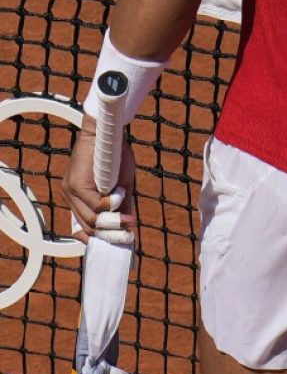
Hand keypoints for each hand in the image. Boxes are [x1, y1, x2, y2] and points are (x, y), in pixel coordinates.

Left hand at [61, 115, 136, 242]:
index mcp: (78, 197)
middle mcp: (70, 196)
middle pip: (87, 227)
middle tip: (129, 236)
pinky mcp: (76, 184)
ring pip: (90, 219)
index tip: (114, 242)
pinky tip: (121, 193)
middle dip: (110, 235)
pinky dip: (111, 203)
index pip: (80, 227)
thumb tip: (128, 225)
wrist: (108, 131)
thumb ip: (122, 204)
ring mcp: (71, 191)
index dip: (96, 238)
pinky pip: (95, 204)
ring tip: (129, 218)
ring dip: (113, 221)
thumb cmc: (115, 155)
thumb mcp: (122, 184)